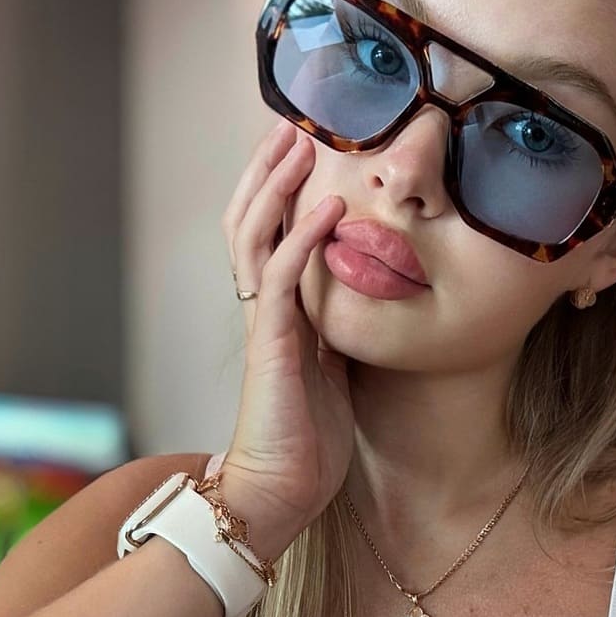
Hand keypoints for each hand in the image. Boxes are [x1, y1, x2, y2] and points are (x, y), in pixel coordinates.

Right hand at [216, 120, 354, 553]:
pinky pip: (284, 279)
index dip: (280, 193)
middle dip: (269, 172)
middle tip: (293, 125)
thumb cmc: (307, 439)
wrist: (280, 491)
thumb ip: (336, 330)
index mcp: (277, 314)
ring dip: (277, 186)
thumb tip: (364, 297)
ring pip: (256, 237)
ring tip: (302, 142)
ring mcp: (264, 324)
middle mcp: (263, 310)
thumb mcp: (332, 370)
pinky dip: (304, 238)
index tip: (304, 150)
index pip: (269, 237)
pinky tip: (329, 205)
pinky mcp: (273, 344)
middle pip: (251, 222)